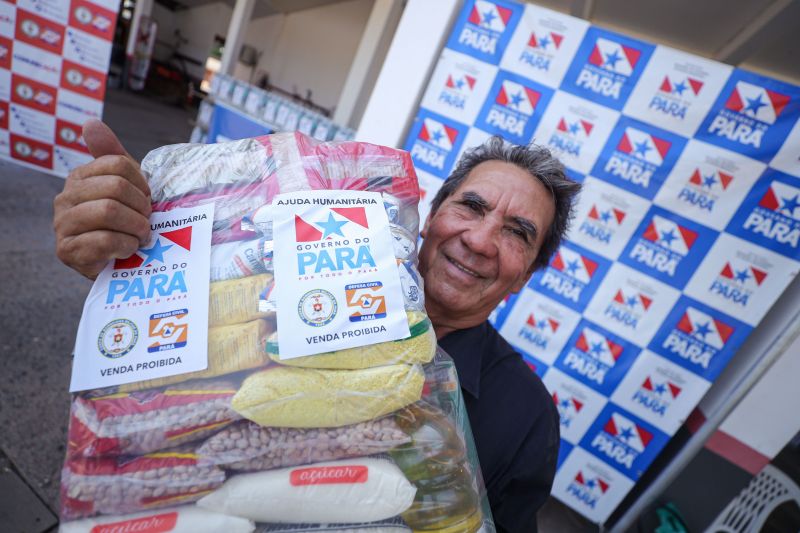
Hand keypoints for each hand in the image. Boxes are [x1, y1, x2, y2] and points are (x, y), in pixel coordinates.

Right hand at [53, 120, 151, 279]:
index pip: (118, 165)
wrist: (119, 264)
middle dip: (141, 207)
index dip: (141, 183)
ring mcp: (62, 225)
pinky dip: (126, 245)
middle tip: (148, 220)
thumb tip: (90, 123)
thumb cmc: (125, 223)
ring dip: (135, 226)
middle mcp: (64, 199)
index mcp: (79, 178)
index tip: (147, 199)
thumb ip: (111, 155)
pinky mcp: (67, 252)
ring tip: (141, 236)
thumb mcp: (125, 187)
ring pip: (108, 211)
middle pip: (114, 188)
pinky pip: (103, 240)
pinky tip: (129, 249)